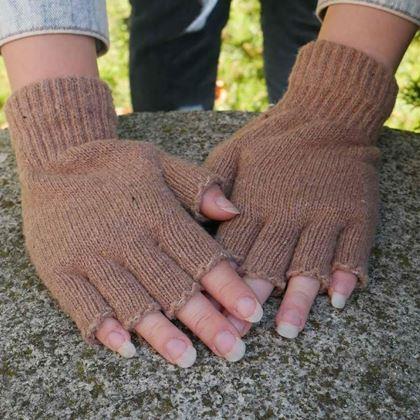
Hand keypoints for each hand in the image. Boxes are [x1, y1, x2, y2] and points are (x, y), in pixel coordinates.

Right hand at [6, 77, 262, 365]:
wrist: (55, 161)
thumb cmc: (114, 165)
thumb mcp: (158, 160)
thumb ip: (197, 185)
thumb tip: (233, 211)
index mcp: (156, 212)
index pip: (199, 255)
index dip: (228, 286)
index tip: (252, 313)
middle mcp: (127, 237)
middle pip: (173, 286)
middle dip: (206, 321)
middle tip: (233, 350)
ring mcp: (92, 255)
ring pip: (132, 302)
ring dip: (161, 334)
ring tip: (187, 359)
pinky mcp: (61, 269)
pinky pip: (83, 305)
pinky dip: (104, 328)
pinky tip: (126, 349)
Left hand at [204, 40, 397, 337]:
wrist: (324, 112)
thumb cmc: (271, 139)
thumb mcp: (230, 154)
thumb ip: (213, 188)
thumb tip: (207, 224)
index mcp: (253, 203)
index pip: (233, 253)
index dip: (221, 285)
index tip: (211, 313)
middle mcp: (286, 213)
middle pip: (267, 265)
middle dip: (252, 302)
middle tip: (241, 335)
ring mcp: (323, 214)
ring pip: (308, 264)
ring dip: (297, 299)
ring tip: (287, 329)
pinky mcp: (355, 211)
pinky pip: (352, 249)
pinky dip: (345, 274)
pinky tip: (337, 298)